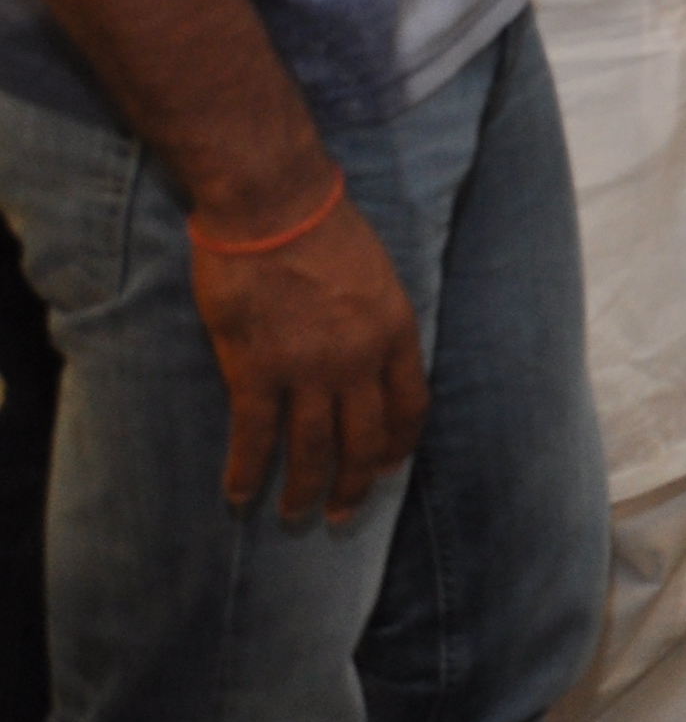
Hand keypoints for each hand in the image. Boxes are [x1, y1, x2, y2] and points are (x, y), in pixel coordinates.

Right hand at [196, 179, 427, 521]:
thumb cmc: (324, 225)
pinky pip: (254, 437)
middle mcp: (360, 359)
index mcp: (396, 331)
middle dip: (354, 485)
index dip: (399, 445)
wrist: (273, 205)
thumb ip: (375, 319)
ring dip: (304, 491)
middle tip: (340, 514)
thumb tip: (370, 352)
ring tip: (295, 516)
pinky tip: (239, 495)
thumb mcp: (376, 272)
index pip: (410, 406)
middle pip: (364, 440)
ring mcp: (308, 369)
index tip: (387, 468)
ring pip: (312, 450)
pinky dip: (246, 472)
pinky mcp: (256, 370)